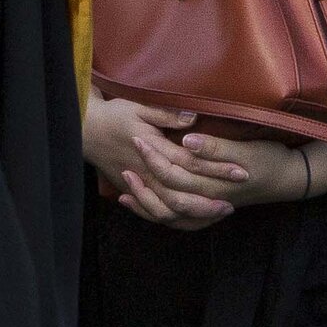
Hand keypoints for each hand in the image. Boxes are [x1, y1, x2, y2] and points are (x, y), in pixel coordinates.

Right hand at [83, 94, 250, 227]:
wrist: (85, 131)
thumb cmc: (115, 115)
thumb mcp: (139, 106)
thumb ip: (167, 113)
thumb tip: (194, 119)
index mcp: (153, 151)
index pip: (191, 164)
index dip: (217, 169)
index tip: (240, 172)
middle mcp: (146, 174)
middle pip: (182, 195)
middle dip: (208, 202)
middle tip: (233, 204)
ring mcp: (140, 186)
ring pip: (168, 211)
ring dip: (193, 214)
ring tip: (216, 213)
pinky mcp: (134, 192)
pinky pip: (155, 214)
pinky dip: (174, 219)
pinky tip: (191, 218)